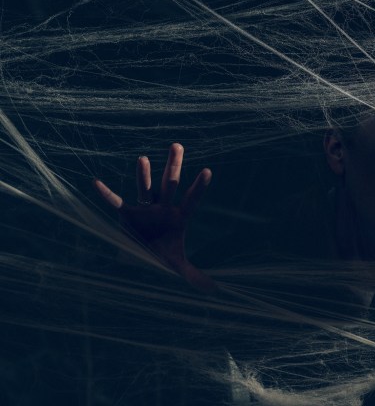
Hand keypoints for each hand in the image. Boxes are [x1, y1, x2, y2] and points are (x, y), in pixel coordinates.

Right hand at [94, 143, 215, 292]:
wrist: (142, 261)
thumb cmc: (164, 259)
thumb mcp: (179, 268)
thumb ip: (196, 276)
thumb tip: (214, 291)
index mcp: (179, 217)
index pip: (192, 199)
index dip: (199, 187)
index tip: (208, 171)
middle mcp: (162, 208)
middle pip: (170, 183)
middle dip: (173, 166)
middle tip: (178, 145)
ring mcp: (144, 209)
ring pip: (145, 188)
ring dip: (144, 174)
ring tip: (143, 158)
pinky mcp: (127, 215)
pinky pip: (115, 202)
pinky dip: (106, 194)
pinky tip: (97, 182)